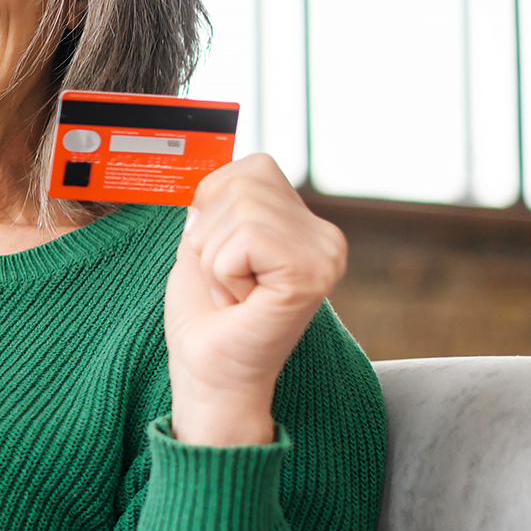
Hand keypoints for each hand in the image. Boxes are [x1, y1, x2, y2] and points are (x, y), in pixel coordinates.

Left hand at [164, 154, 346, 445]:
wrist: (208, 373)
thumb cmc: (205, 317)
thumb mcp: (204, 242)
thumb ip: (215, 202)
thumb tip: (205, 158)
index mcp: (303, 224)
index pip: (250, 168)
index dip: (212, 209)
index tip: (222, 261)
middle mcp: (325, 236)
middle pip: (243, 182)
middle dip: (210, 235)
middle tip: (227, 283)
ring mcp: (325, 253)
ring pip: (240, 208)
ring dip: (215, 257)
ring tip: (234, 293)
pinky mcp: (312, 273)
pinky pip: (244, 237)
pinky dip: (223, 270)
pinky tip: (242, 301)